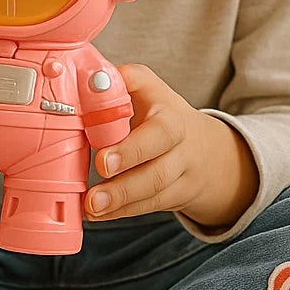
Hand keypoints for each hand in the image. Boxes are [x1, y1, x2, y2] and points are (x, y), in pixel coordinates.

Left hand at [84, 64, 258, 228]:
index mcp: (170, 115)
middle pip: (159, 169)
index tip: (102, 158)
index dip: (133, 147)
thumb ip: (120, 80)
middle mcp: (180, 147)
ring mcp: (180, 174)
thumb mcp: (147, 87)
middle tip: (94, 193)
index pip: (159, 131)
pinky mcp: (175, 196)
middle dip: (126, 183)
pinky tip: (98, 214)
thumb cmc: (161, 112)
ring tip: (91, 205)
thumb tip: (84, 75)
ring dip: (120, 201)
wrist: (206, 148)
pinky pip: (150, 206)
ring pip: (154, 192)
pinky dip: (122, 212)